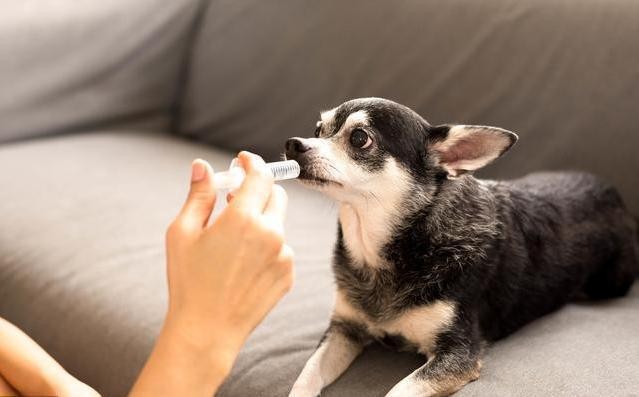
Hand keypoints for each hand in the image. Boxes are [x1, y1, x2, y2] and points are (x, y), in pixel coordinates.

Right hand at [165, 151, 293, 359]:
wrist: (207, 331)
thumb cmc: (189, 281)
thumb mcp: (182, 233)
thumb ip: (199, 195)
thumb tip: (202, 166)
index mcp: (243, 218)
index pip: (260, 175)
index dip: (252, 162)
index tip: (243, 160)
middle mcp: (271, 232)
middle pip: (275, 194)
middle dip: (258, 190)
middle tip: (235, 200)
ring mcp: (283, 254)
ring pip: (278, 223)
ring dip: (261, 221)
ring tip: (232, 244)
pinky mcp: (288, 273)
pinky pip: (281, 248)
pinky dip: (267, 246)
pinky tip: (243, 266)